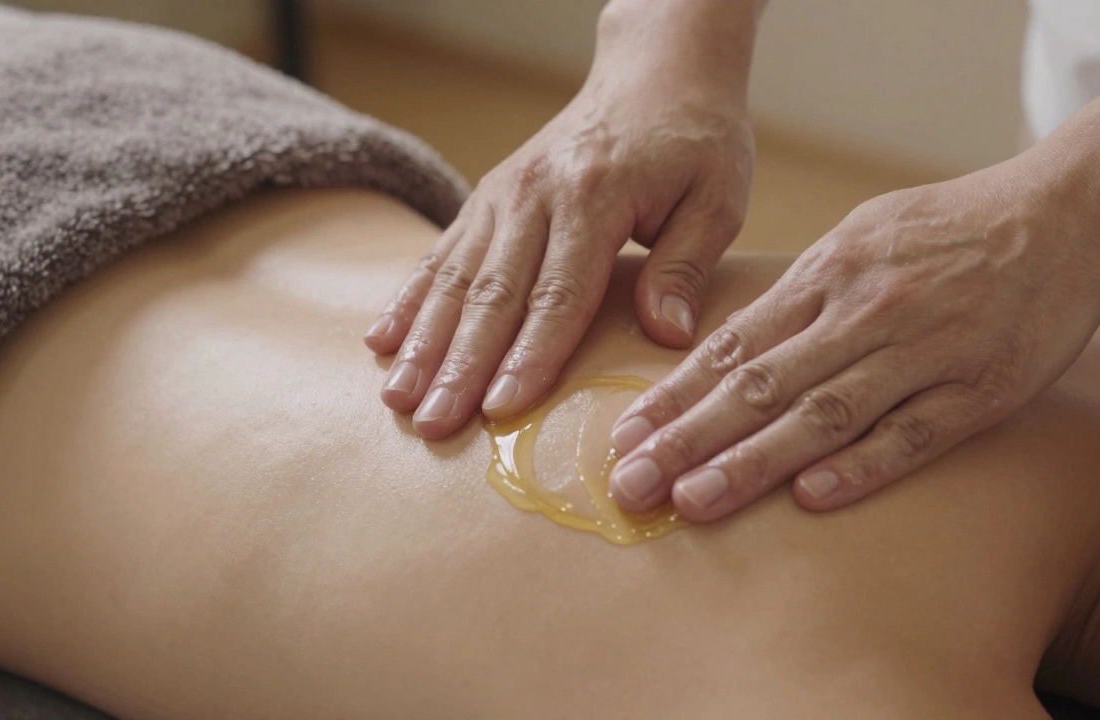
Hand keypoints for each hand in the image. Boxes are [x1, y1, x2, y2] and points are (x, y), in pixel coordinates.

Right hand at [363, 59, 752, 438]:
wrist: (657, 69)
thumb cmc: (695, 138)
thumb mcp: (717, 197)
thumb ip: (686, 266)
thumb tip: (665, 335)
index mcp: (595, 196)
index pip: (558, 294)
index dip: (529, 356)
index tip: (501, 409)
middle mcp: (536, 193)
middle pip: (493, 294)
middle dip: (459, 365)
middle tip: (432, 424)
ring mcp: (504, 193)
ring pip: (456, 277)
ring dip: (423, 341)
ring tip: (398, 398)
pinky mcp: (488, 196)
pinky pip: (442, 252)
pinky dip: (410, 298)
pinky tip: (381, 339)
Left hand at [607, 157, 1099, 520]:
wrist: (1068, 212)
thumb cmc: (954, 227)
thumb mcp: (865, 234)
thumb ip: (804, 290)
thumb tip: (736, 341)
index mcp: (830, 272)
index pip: (735, 343)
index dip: (676, 393)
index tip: (625, 433)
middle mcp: (865, 310)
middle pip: (761, 385)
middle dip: (688, 438)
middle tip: (631, 484)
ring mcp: (923, 351)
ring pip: (823, 414)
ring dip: (753, 462)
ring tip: (694, 501)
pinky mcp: (980, 389)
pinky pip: (913, 434)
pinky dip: (861, 466)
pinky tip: (811, 498)